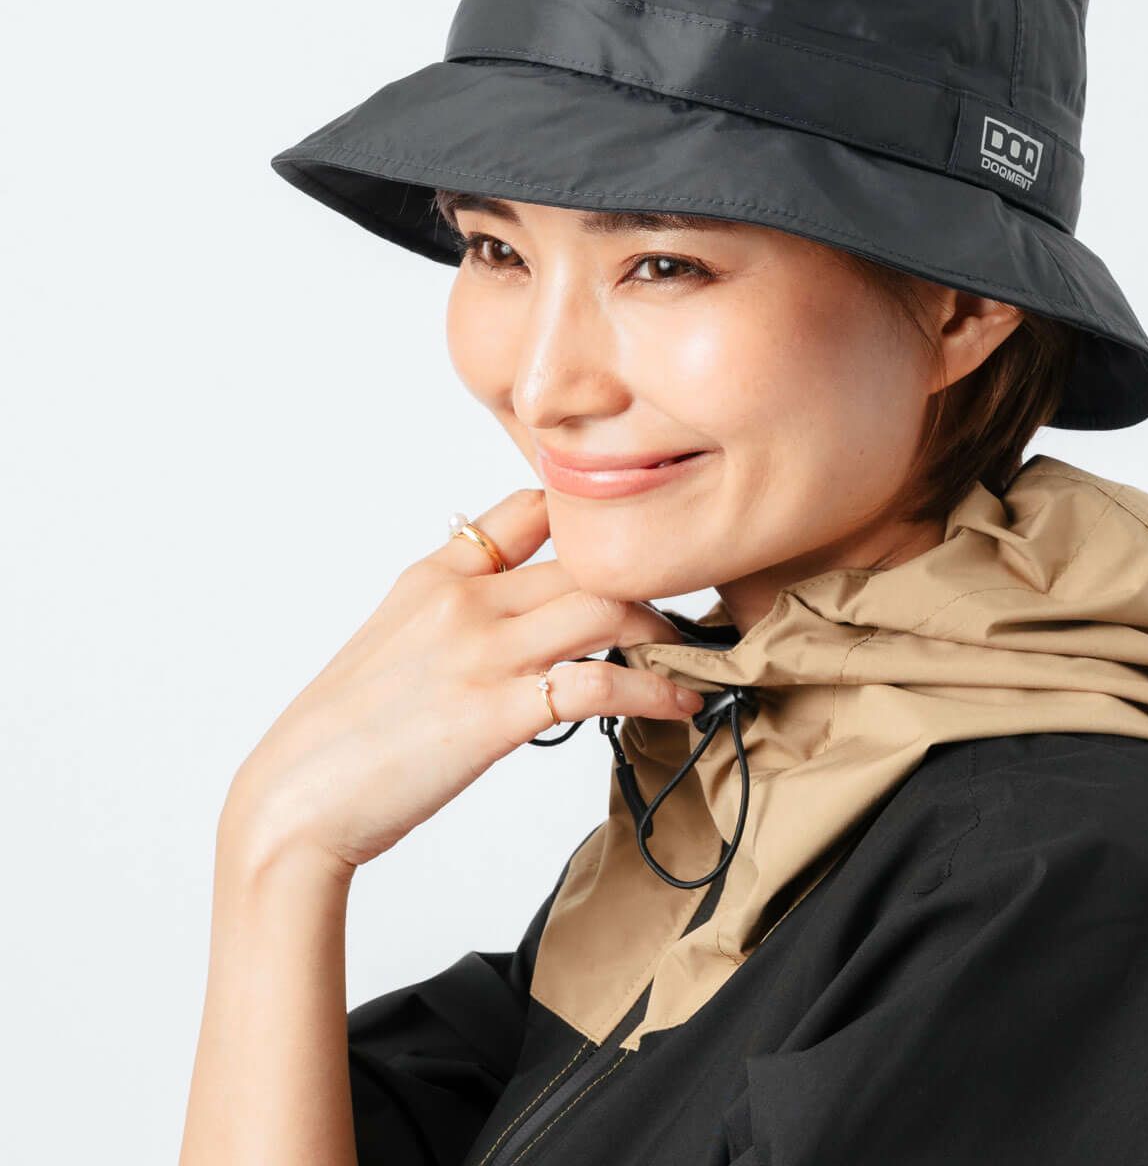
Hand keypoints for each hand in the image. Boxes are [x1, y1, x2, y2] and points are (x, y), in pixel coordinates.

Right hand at [221, 487, 703, 876]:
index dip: (591, 524)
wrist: (292, 804)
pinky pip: (600, 684)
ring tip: (693, 660)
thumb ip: (453, 614)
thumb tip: (513, 620)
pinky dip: (654, 690)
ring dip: (664, 632)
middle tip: (687, 615)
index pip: (531, 506)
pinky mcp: (497, 713)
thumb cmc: (342, 736)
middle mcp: (463, 599)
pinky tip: (681, 705)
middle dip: (649, 583)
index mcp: (434, 575)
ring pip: (606, 606)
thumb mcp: (393, 643)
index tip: (632, 555)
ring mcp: (482, 652)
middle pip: (588, 557)